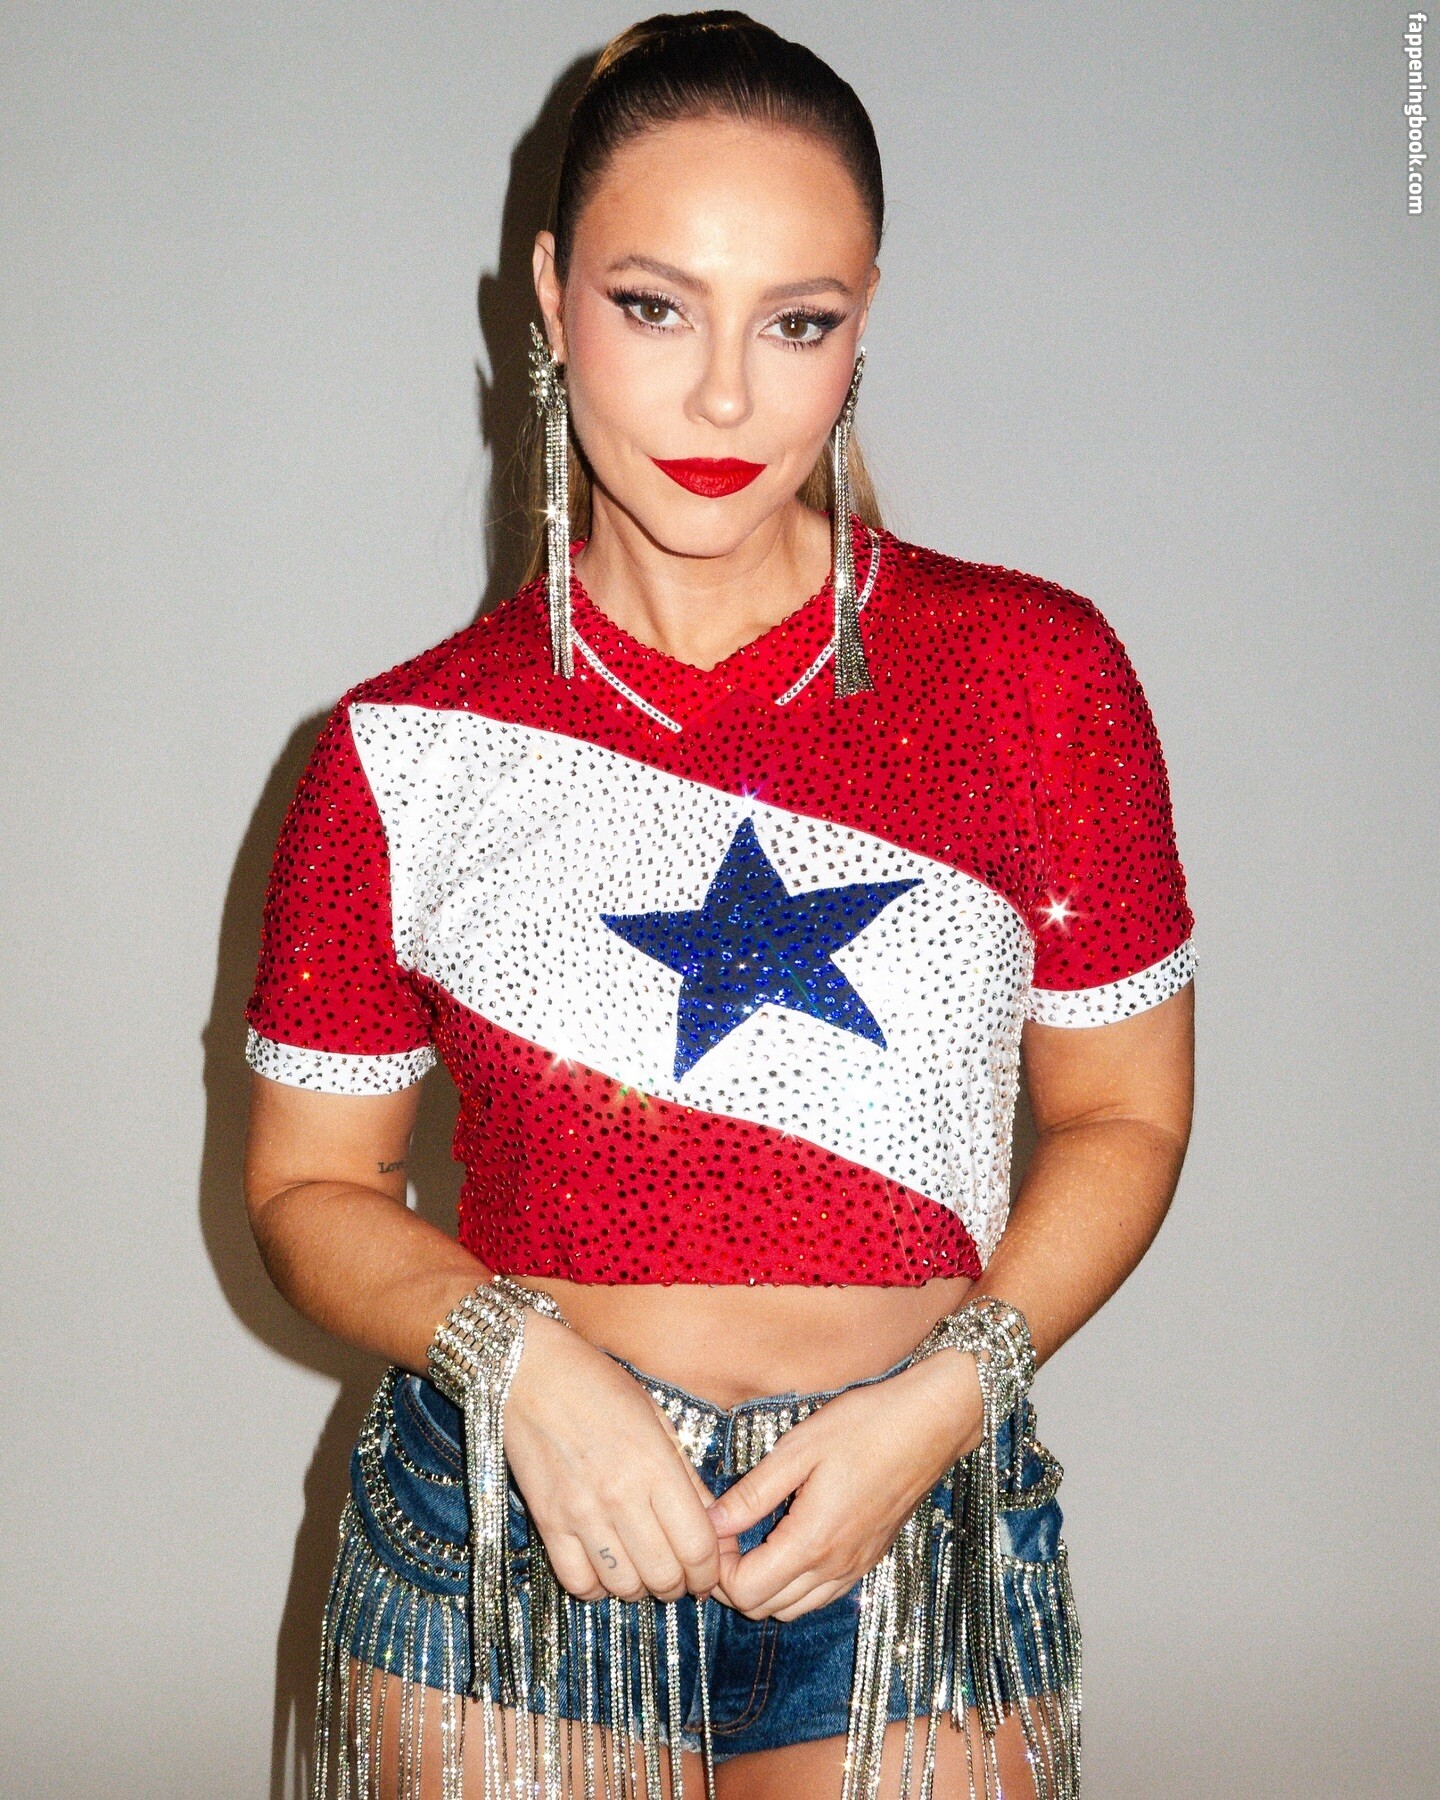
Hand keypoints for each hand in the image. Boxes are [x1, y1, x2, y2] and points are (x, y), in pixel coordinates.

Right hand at [505, 1315, 722, 1604]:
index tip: (709, 1572)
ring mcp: (580, 1511)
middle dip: (680, 1585)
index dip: (710, 1571)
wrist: (529, 1371)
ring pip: (623, 1586)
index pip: (697, 1546)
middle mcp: (620, 1494)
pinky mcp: (547, 1521)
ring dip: (641, 1589)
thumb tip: (717, 1529)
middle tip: (681, 1576)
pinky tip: (606, 1570)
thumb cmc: (600, 1386)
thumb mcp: (657, 1419)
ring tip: (644, 1571)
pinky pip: (577, 1581)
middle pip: (664, 1575)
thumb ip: (687, 1478)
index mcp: (655, 1464)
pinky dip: (597, 1588)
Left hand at [707, 1351, 982, 1621]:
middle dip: (733, 1579)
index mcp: (813, 1541)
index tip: (714, 1526)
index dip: (718, 1566)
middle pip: (764, 1608)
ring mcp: (854, 1568)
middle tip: (725, 1532)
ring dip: (762, 1585)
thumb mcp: (798, 1450)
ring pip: (792, 1608)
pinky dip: (792, 1584)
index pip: (746, 1591)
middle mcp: (834, 1567)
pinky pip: (820, 1595)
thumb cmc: (864, 1426)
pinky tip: (785, 1542)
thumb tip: (711, 1522)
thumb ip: (753, 1494)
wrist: (929, 1423)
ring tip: (750, 1537)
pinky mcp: (867, 1560)